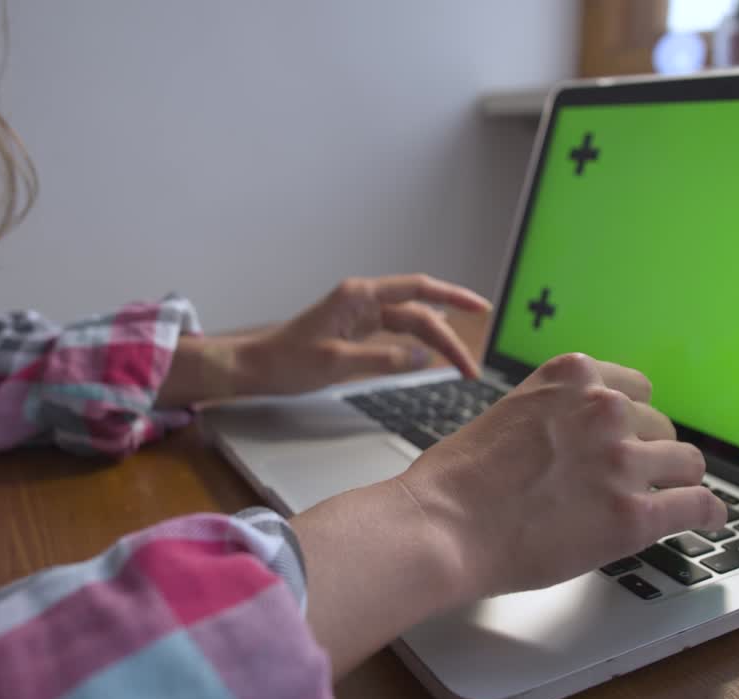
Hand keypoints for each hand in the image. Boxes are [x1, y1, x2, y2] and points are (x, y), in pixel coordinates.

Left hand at [235, 274, 491, 395]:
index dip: (453, 297)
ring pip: (410, 324)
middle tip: (471, 369)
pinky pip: (396, 332)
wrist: (256, 366)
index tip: (482, 307)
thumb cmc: (287, 362)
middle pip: (419, 313)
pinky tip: (433, 351)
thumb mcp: (336, 363)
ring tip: (460, 366)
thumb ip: (382, 359)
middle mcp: (363, 300)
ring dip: (436, 342)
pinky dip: (417, 343)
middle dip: (449, 338)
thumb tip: (423, 358)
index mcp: (359, 297)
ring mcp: (360, 314)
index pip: (418, 290)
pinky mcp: (356, 330)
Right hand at [399, 353, 726, 599]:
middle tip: (631, 479)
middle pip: (660, 426)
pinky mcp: (632, 515)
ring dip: (676, 481)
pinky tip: (707, 519)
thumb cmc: (456, 479)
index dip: (631, 420)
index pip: (633, 389)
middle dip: (648, 452)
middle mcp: (603, 410)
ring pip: (686, 464)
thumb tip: (573, 441)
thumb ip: (552, 415)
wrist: (442, 524)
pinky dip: (708, 514)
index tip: (630, 437)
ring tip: (671, 499)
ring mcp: (621, 462)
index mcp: (571, 377)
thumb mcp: (507, 413)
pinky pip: (698, 506)